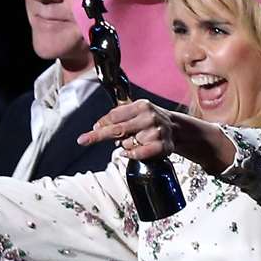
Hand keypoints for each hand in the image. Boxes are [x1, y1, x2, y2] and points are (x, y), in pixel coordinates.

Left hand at [76, 99, 230, 173]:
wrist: (177, 129)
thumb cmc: (152, 120)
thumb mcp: (137, 112)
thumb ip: (119, 116)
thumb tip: (98, 126)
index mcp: (141, 106)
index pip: (115, 115)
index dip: (102, 123)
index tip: (92, 129)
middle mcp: (149, 117)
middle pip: (117, 129)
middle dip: (97, 135)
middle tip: (83, 140)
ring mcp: (156, 132)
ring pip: (127, 144)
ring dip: (126, 145)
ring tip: (137, 141)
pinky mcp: (162, 146)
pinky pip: (137, 154)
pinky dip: (131, 154)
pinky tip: (132, 152)